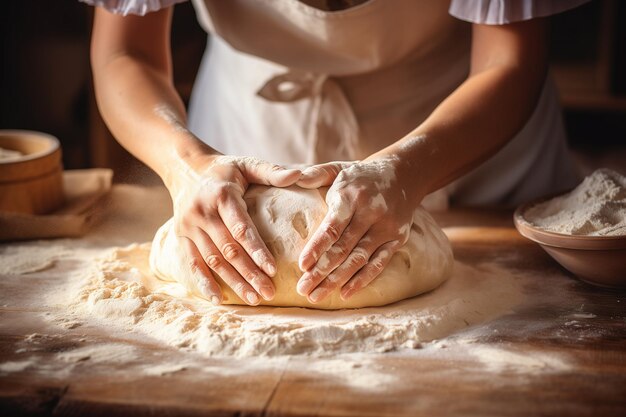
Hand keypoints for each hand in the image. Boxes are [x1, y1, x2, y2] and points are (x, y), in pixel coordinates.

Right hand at [169, 155, 300, 304]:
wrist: (186, 168)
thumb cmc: (225, 170)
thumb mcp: (247, 164)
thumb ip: (271, 172)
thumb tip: (298, 176)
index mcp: (222, 196)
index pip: (241, 228)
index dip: (257, 250)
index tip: (273, 269)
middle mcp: (202, 212)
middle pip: (228, 249)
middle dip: (249, 273)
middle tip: (269, 293)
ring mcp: (189, 226)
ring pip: (213, 260)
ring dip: (233, 282)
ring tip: (253, 299)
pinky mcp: (180, 236)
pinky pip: (192, 263)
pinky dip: (205, 282)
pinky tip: (219, 299)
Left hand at [295, 156, 417, 302]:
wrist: (404, 174)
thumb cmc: (360, 175)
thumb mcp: (338, 168)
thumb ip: (316, 173)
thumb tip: (296, 177)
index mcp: (352, 196)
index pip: (333, 226)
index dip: (317, 247)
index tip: (302, 266)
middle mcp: (371, 213)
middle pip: (343, 248)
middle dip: (321, 271)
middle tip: (302, 289)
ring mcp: (386, 228)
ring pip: (359, 260)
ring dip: (337, 281)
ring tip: (316, 296)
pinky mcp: (397, 239)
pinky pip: (379, 264)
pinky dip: (362, 280)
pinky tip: (345, 293)